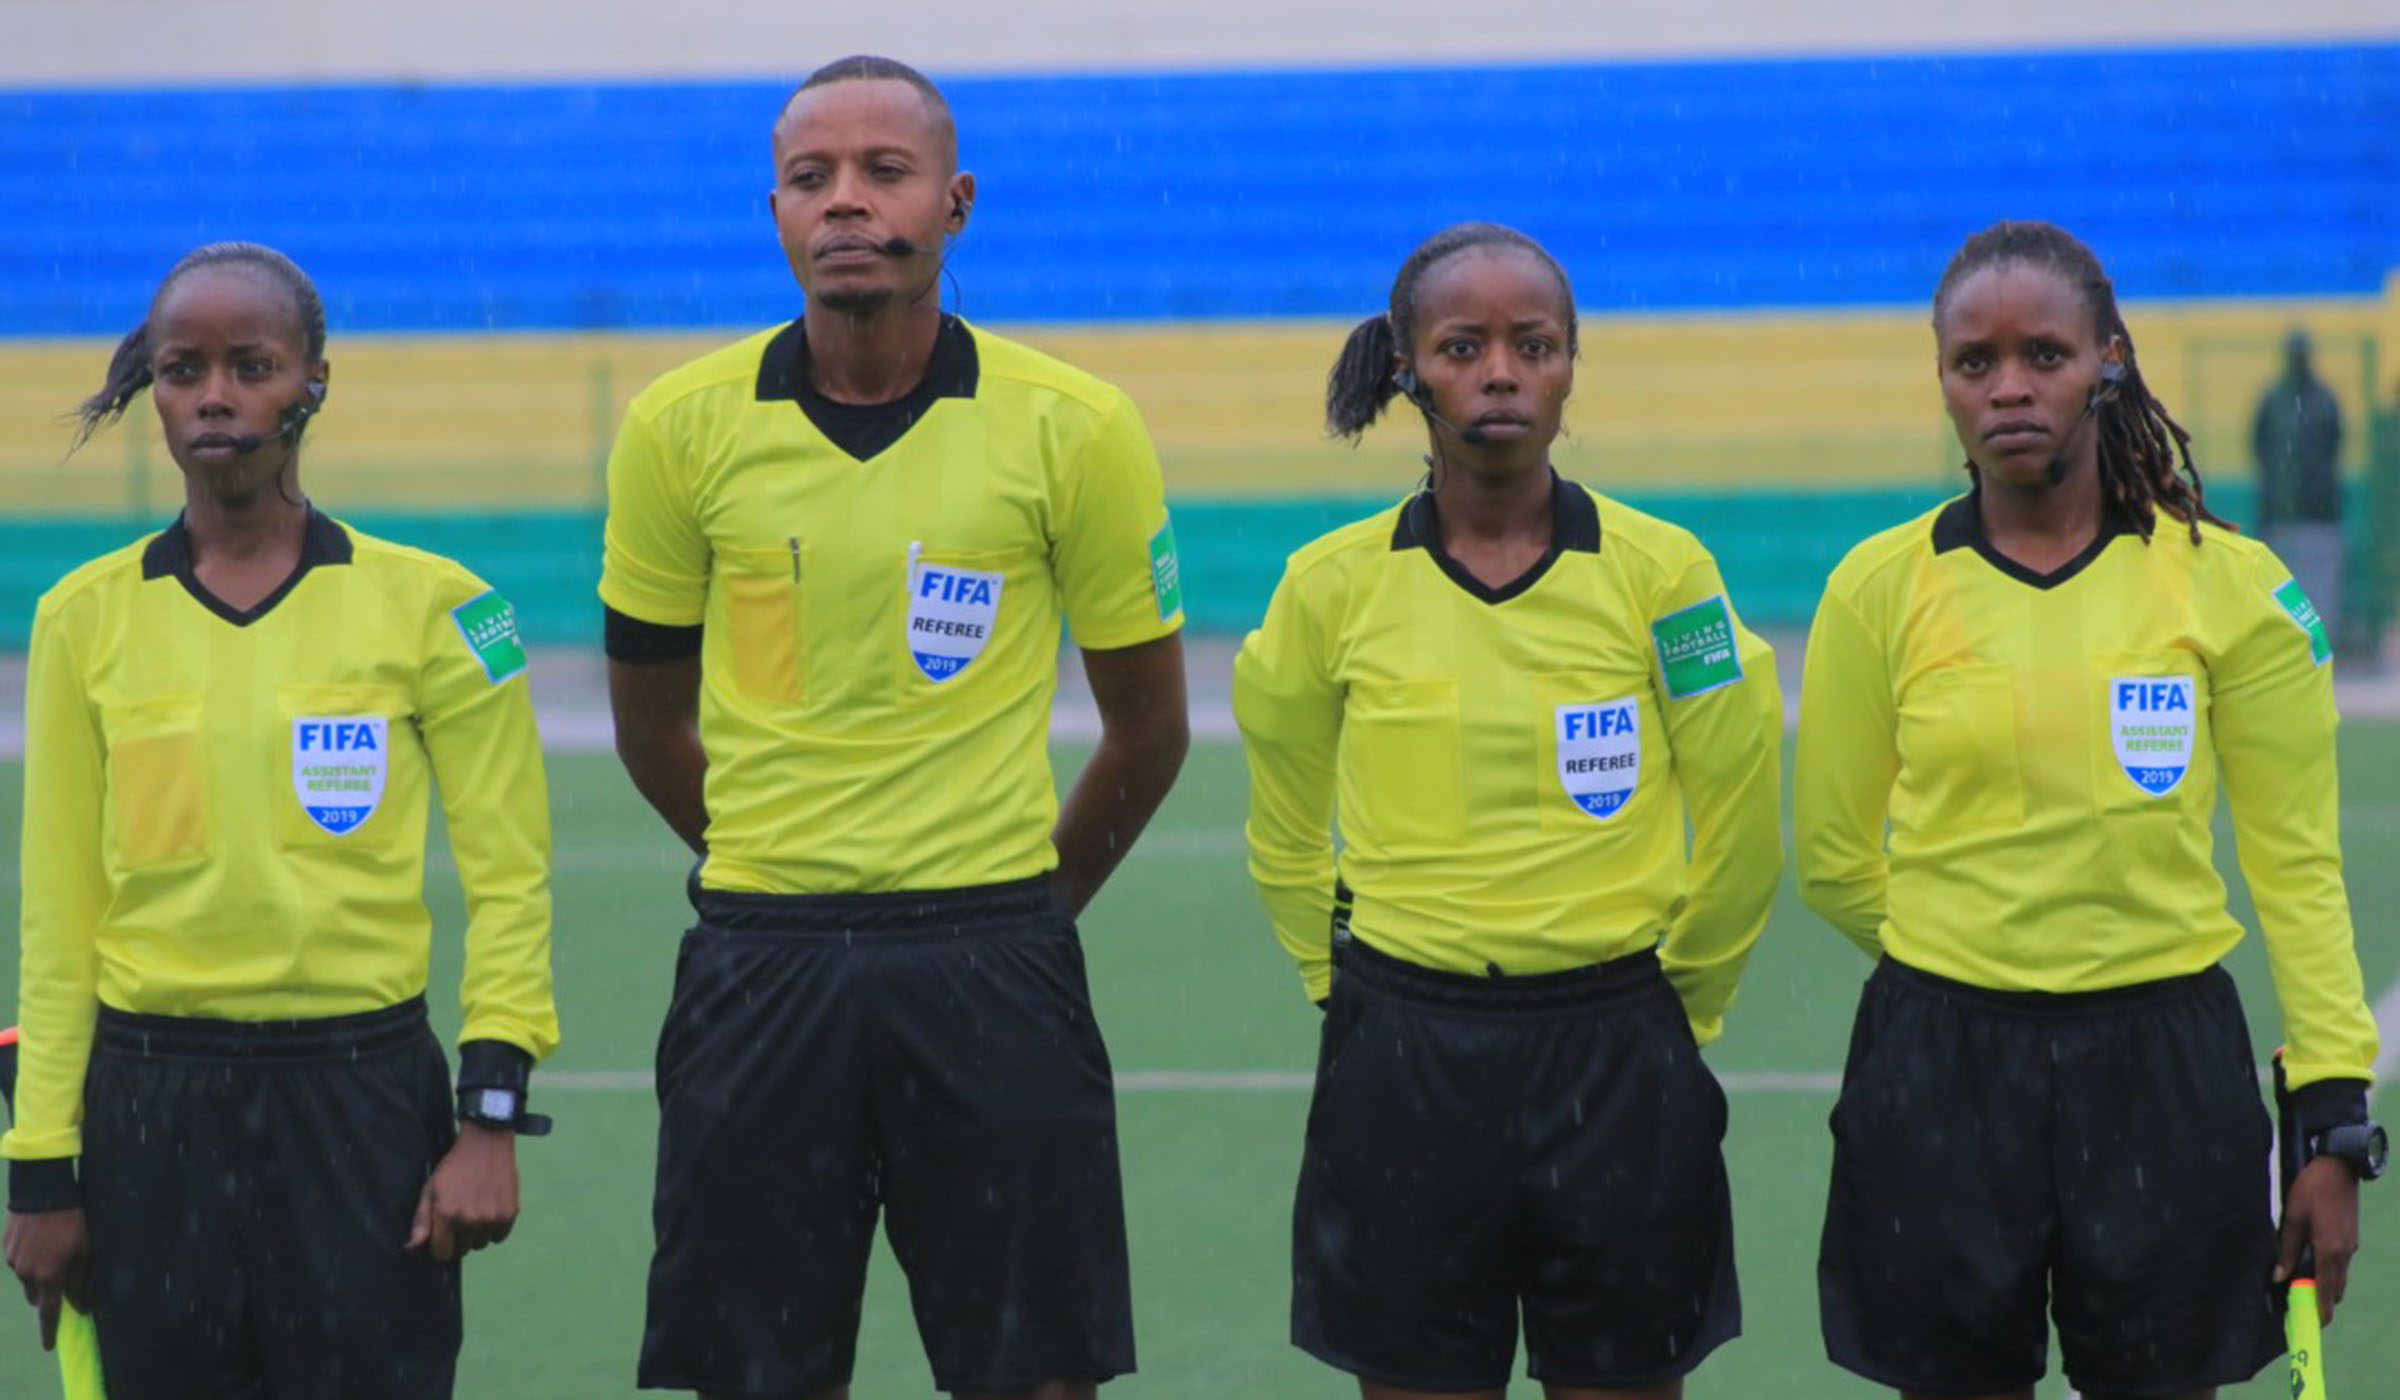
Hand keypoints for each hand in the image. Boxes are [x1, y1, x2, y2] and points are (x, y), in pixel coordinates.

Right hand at [4, 1207, 89, 1350]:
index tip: (48, 1346)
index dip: (49, 1331)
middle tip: (61, 1277)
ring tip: (54, 1251)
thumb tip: (82, 1306)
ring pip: (28, 1280)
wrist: (42, 1194)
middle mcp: (27, 1274)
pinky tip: (42, 1242)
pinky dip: (31, 1259)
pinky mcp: (7, 1249)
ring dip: (40, 1275)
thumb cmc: (72, 1222)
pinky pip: (20, 1263)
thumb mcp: (86, 1251)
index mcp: (48, 1277)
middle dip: (48, 1293)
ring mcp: (14, 1262)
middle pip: (37, 1296)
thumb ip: (82, 1281)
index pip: (49, 1312)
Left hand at [405, 1124, 519, 1262]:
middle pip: (462, 1250)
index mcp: (446, 1215)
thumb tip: (412, 1248)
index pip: (442, 1254)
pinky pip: (499, 1237)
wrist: (486, 1144)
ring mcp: (491, 1218)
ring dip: (477, 1234)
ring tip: (476, 1211)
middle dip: (459, 1238)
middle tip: (460, 1216)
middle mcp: (469, 1220)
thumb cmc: (454, 1166)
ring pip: (481, 1244)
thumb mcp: (430, 1189)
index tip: (443, 1235)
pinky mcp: (509, 1213)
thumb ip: (421, 1220)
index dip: (440, 1246)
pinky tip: (490, 1210)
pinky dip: (494, 1229)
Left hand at [2275, 1155, 2360, 1324]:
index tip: (2313, 1325)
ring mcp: (2351, 1245)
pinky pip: (2341, 1263)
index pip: (2325, 1289)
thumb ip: (2286, 1248)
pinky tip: (2313, 1267)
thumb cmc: (2311, 1189)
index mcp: (2329, 1250)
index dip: (2319, 1309)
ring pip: (2339, 1276)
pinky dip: (2329, 1272)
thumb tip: (2278, 1276)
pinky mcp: (2351, 1237)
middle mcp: (2345, 1252)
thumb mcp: (2293, 1217)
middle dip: (2321, 1301)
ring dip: (2325, 1286)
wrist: (2339, 1167)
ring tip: (2304, 1289)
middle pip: (2335, 1288)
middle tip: (2301, 1308)